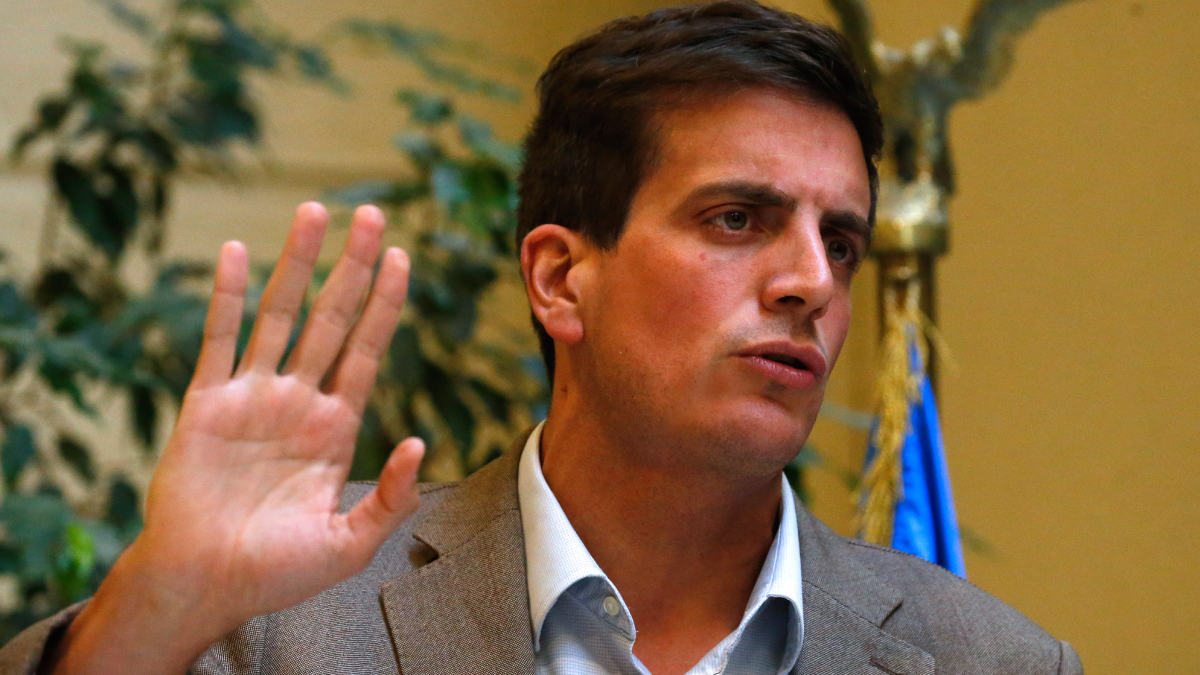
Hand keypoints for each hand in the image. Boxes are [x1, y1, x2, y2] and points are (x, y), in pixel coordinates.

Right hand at [46, 203, 423, 673]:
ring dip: (297, 263)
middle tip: (371, 213)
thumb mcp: (349, 543)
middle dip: (351, 266)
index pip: (366, 351)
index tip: (401, 257)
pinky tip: (233, 253)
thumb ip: (391, 497)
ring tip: (316, 211)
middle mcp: (297, 402)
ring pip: (280, 315)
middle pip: (331, 318)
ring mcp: (252, 397)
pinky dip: (223, 296)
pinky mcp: (205, 405)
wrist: (203, 588)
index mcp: (335, 429)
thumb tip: (421, 442)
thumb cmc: (276, 574)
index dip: (384, 304)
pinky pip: (216, 341)